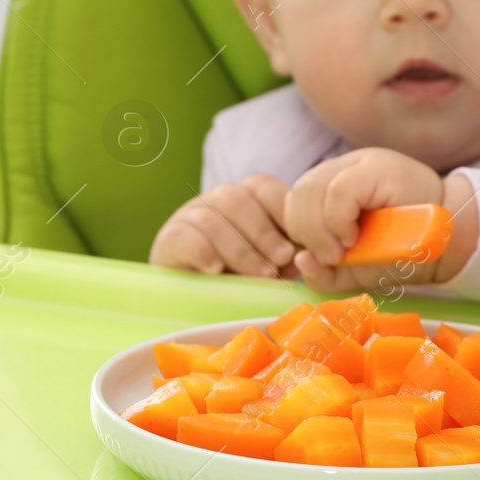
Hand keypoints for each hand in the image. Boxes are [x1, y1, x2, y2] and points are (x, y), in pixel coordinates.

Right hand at [149, 174, 296, 278]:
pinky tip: (216, 269)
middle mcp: (218, 199)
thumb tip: (310, 257)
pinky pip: (184, 238)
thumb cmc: (241, 273)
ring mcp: (191, 215)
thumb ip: (288, 254)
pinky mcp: (169, 238)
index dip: (283, 213)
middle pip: (240, 202)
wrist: (192, 290)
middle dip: (265, 234)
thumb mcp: (269, 260)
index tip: (299, 243)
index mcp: (246, 196)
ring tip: (260, 274)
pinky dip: (202, 252)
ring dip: (241, 249)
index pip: (265, 188)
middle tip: (282, 260)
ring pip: (213, 220)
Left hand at [283, 149, 479, 294]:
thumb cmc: (403, 253)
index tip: (323, 258)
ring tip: (345, 248)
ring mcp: (358, 164)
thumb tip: (300, 260)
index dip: (299, 234)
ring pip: (309, 190)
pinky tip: (354, 237)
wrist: (449, 241)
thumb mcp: (355, 269)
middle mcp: (340, 169)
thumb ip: (325, 271)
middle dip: (305, 233)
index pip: (292, 203)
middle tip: (333, 256)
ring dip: (320, 229)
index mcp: (329, 188)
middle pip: (296, 194)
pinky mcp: (376, 168)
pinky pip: (337, 193)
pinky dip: (338, 220)